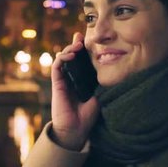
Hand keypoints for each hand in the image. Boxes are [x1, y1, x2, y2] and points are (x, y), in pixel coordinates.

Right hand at [50, 33, 98, 149]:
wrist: (76, 129)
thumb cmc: (87, 116)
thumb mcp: (99, 96)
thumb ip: (101, 84)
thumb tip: (110, 70)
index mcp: (80, 80)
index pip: (81, 61)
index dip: (83, 50)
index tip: (88, 40)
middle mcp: (71, 79)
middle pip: (71, 57)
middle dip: (75, 45)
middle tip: (81, 37)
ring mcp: (63, 80)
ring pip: (62, 59)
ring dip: (69, 49)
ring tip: (77, 45)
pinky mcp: (56, 84)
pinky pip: (57, 67)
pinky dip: (62, 58)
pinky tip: (70, 55)